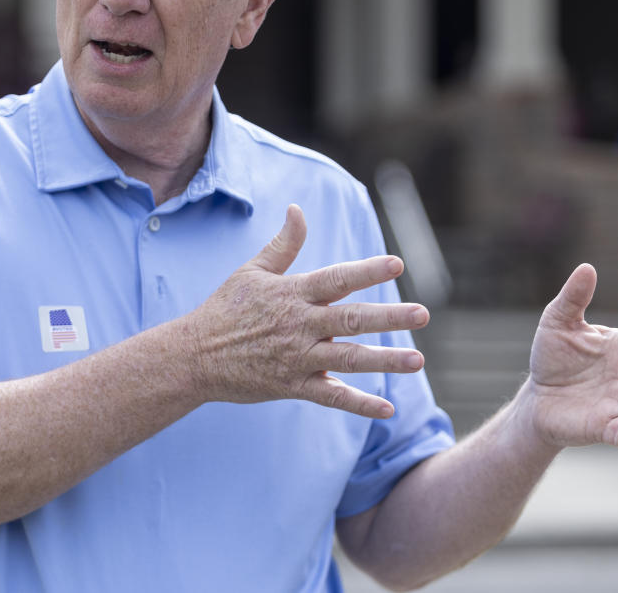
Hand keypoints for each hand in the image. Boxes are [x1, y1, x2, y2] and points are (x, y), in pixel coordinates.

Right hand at [180, 204, 428, 418]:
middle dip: (389, 317)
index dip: (367, 271)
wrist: (195, 355)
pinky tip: (387, 408)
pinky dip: (358, 403)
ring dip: (384, 360)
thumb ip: (283, 244)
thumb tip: (297, 208)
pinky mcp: (291, 386)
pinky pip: (330, 397)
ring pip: (348, 359)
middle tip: (422, 313)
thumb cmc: (226, 308)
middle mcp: (299, 325)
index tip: (397, 264)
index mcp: (292, 293)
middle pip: (351, 319)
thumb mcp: (252, 270)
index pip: (336, 278)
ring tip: (417, 360)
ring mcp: (296, 357)